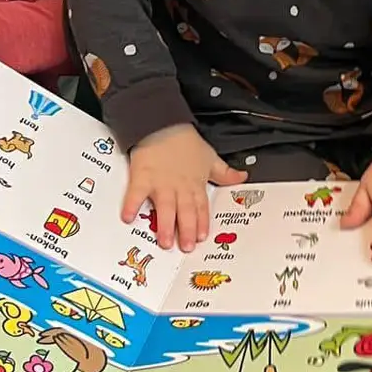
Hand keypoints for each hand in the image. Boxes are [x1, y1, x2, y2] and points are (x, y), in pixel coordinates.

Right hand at [123, 125, 246, 252]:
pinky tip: (128, 218)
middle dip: (187, 230)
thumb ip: (225, 173)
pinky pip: (136, 193)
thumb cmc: (185, 142)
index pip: (201, 207)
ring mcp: (160, 183)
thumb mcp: (210, 157)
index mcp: (195, 184)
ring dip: (165, 225)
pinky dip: (131, 205)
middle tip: (186, 247)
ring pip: (165, 207)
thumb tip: (242, 178)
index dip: (202, 223)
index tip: (202, 237)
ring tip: (165, 242)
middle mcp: (179, 186)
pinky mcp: (142, 176)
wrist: (163, 123)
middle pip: (185, 211)